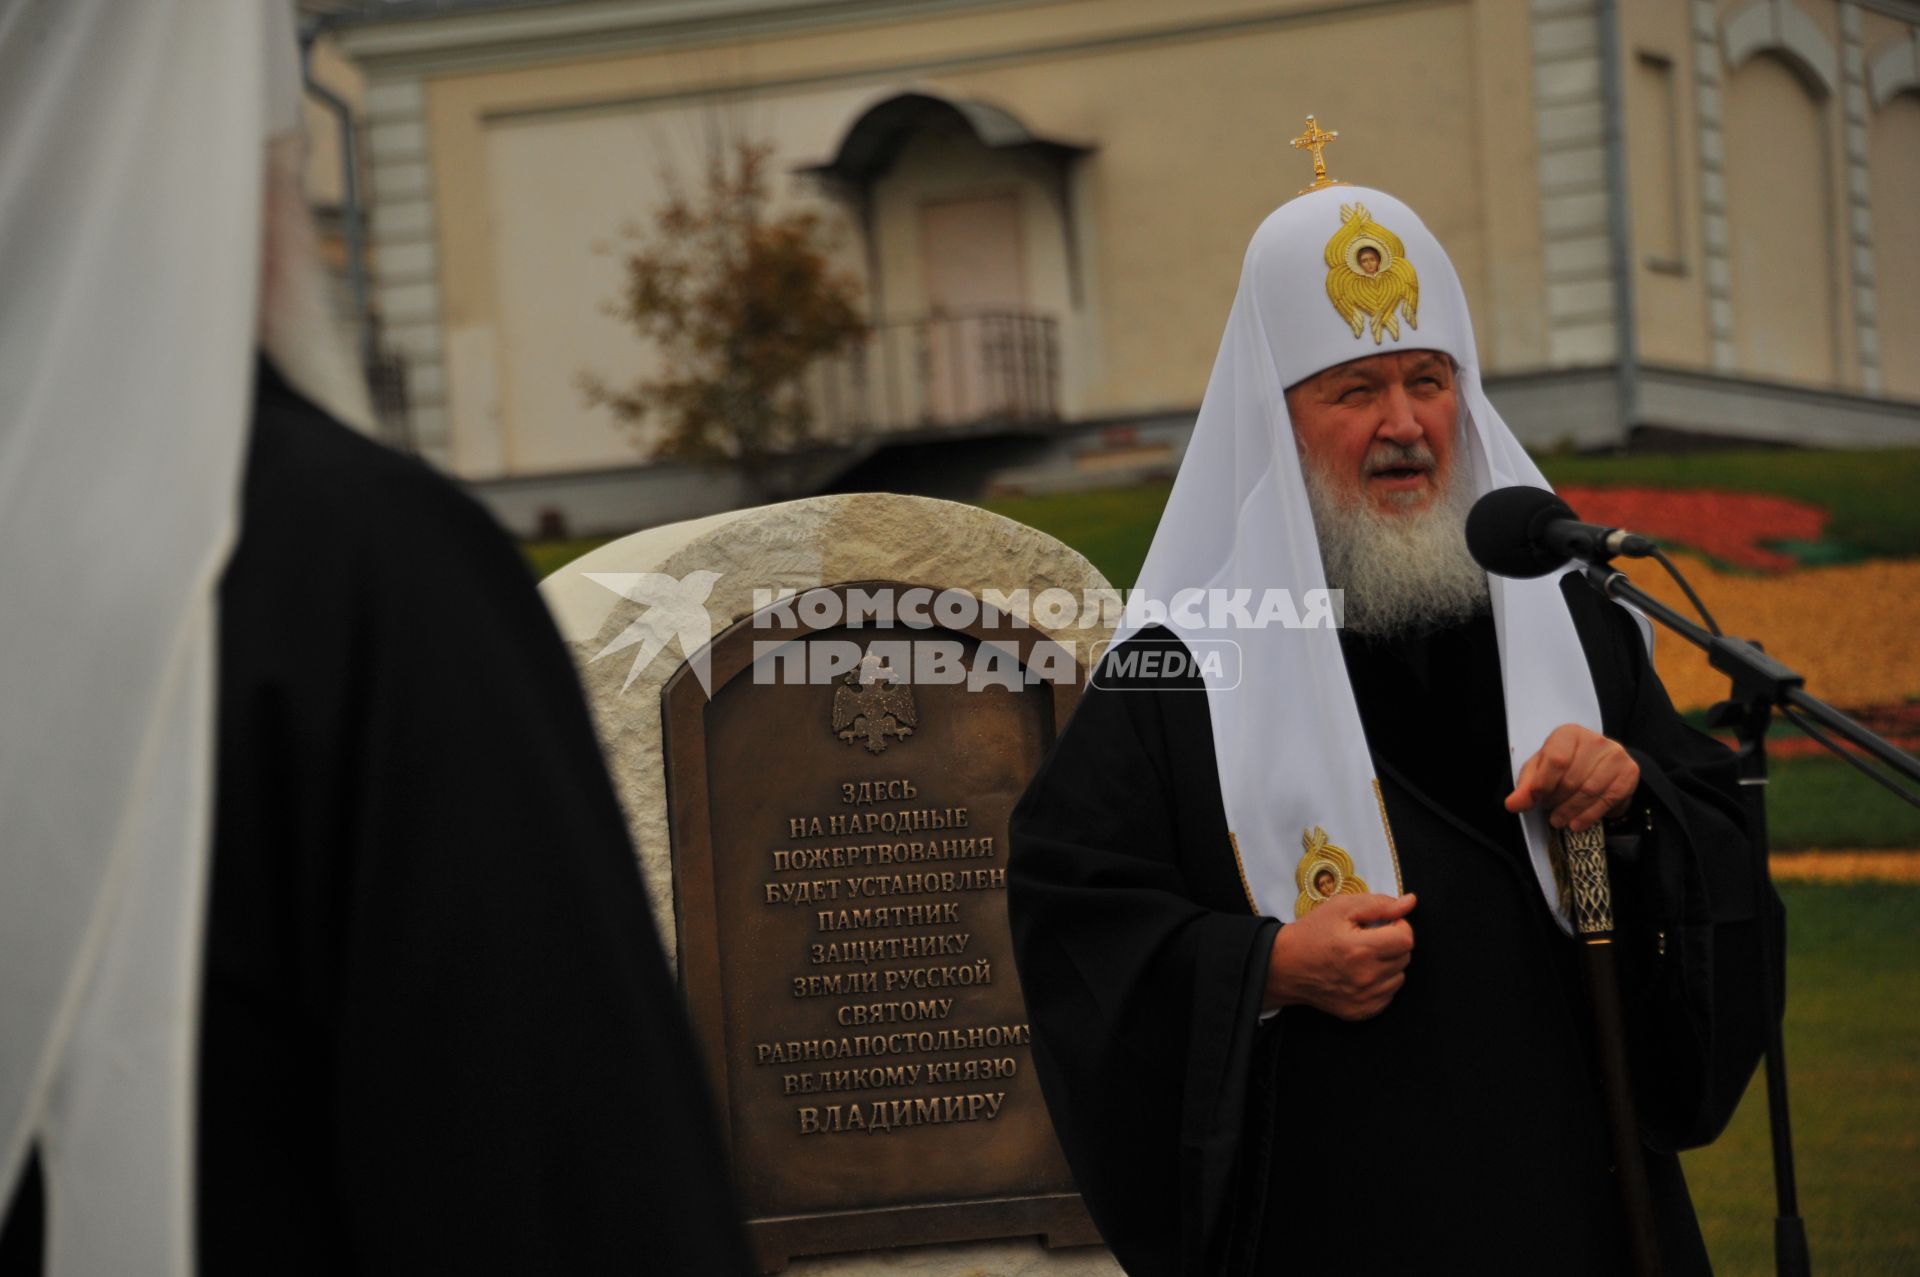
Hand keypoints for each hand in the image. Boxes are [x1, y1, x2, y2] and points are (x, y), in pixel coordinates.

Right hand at [1263, 892, 1415, 1020]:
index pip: (1406, 939)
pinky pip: (1388, 995)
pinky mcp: (1361, 1012)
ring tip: (1365, 957)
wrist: (1285, 966)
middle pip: (1405, 958)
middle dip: (1393, 944)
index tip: (1384, 925)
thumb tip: (1410, 902)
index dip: (1399, 927)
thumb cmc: (1312, 933)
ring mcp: (1364, 999)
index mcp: (1361, 949)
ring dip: (1388, 965)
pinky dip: (1381, 983)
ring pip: (1399, 977)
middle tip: (1370, 939)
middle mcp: (1365, 977)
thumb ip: (1379, 904)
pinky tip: (1361, 974)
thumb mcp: (1340, 908)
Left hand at [1504, 723, 1639, 832]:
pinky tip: (1577, 823)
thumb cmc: (1564, 767)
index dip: (1544, 784)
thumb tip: (1513, 804)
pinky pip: (1608, 799)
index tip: (1536, 799)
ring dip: (1571, 811)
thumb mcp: (1540, 772)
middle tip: (1550, 812)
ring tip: (1559, 821)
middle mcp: (1594, 739)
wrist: (1598, 768)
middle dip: (1557, 800)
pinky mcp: (1629, 771)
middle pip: (1572, 778)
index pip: (1556, 759)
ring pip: (1590, 790)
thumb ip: (1526, 787)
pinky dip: (1589, 816)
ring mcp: (1615, 754)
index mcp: (1568, 734)